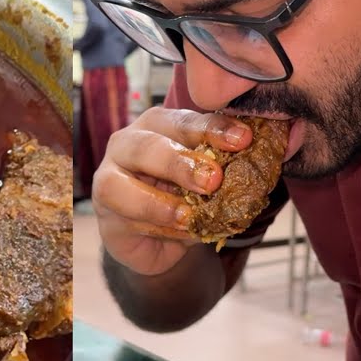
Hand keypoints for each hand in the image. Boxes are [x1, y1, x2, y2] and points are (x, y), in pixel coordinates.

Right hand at [93, 109, 252, 276]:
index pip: (183, 121)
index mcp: (156, 126)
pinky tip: (181, 232)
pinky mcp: (104, 216)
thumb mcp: (207, 178)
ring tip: (190, 215)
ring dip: (158, 202)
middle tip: (213, 180)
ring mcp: (107, 180)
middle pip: (146, 146)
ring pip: (119, 185)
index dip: (213, 129)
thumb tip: (256, 164)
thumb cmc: (183, 196)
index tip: (244, 140)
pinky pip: (127, 221)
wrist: (159, 240)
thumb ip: (223, 168)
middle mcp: (126, 145)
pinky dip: (157, 228)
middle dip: (180, 163)